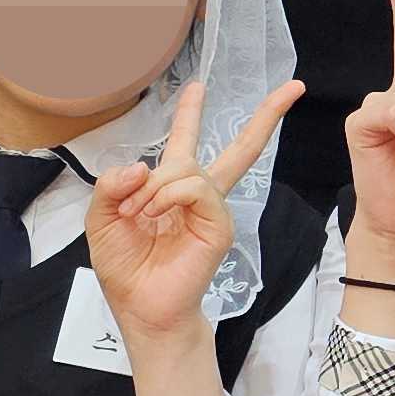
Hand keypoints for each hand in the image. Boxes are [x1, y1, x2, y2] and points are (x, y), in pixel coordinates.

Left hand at [87, 72, 304, 340]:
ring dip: (154, 187)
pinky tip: (154, 214)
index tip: (199, 86)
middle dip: (266, 117)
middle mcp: (198, 196)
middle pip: (239, 150)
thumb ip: (111, 186)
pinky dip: (168, 195)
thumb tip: (141, 165)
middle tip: (293, 89)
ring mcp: (212, 210)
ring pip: (188, 169)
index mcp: (170, 190)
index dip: (191, 113)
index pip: (186, 143)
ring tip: (137, 214)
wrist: (142, 308)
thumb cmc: (126, 268)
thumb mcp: (101, 218)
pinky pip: (195, 189)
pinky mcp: (219, 225)